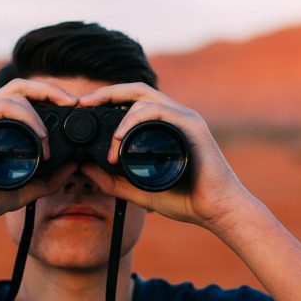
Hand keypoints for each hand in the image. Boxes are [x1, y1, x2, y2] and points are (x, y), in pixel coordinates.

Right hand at [0, 79, 78, 227]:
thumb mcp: (24, 190)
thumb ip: (48, 180)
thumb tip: (74, 165)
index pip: (25, 97)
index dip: (50, 96)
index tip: (73, 108)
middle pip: (21, 85)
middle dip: (51, 89)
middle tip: (74, 102)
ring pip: (15, 93)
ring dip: (39, 112)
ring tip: (48, 139)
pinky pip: (2, 106)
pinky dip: (25, 116)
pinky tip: (39, 135)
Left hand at [78, 82, 254, 229]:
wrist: (217, 210)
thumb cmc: (186, 199)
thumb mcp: (138, 191)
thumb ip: (113, 181)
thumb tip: (85, 168)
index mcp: (163, 125)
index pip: (131, 100)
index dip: (106, 99)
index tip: (83, 108)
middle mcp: (174, 116)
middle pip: (135, 90)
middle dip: (107, 92)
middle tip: (83, 103)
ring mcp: (184, 118)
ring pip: (144, 98)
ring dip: (119, 115)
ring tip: (109, 142)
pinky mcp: (192, 125)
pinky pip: (159, 111)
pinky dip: (135, 120)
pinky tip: (121, 137)